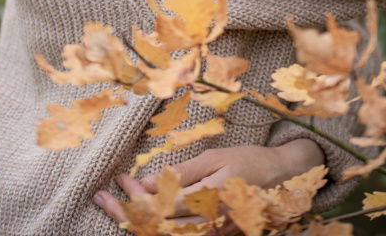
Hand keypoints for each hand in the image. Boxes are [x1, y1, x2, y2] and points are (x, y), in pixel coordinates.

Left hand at [93, 141, 323, 232]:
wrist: (282, 180)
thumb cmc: (249, 161)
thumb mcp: (216, 158)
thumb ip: (184, 172)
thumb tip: (150, 182)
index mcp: (211, 199)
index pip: (164, 204)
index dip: (139, 195)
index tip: (120, 180)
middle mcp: (210, 223)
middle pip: (160, 227)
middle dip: (128, 213)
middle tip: (102, 198)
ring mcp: (214, 235)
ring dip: (140, 224)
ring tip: (115, 210)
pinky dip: (160, 230)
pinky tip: (144, 220)